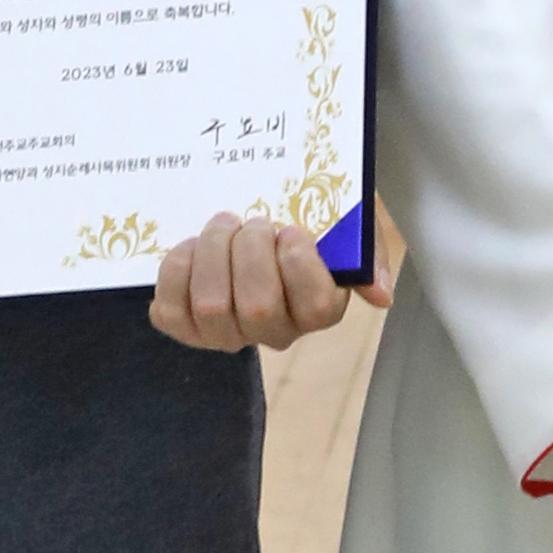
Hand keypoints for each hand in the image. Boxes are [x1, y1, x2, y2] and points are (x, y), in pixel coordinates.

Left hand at [152, 207, 355, 353]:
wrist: (256, 218)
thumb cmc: (306, 225)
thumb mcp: (349, 227)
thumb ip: (369, 254)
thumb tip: (381, 296)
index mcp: (319, 309)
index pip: (317, 305)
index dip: (300, 263)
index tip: (290, 230)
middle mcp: (275, 331)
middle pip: (258, 306)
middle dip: (249, 250)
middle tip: (250, 221)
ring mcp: (228, 334)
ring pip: (212, 308)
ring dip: (212, 253)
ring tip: (221, 226)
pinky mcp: (186, 326)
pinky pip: (171, 311)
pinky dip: (176, 272)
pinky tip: (190, 248)